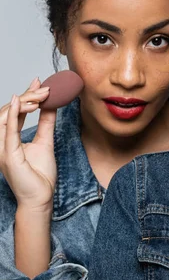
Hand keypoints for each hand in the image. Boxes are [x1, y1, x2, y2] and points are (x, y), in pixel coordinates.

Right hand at [0, 78, 56, 211]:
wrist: (40, 198)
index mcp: (8, 139)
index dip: (26, 95)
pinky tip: (19, 101)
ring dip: (23, 102)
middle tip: (44, 86)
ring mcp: (2, 148)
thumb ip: (46, 123)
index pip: (14, 112)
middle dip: (27, 96)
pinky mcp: (8, 155)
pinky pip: (8, 132)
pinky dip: (12, 115)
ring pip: (6, 117)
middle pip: (9, 111)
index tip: (39, 81)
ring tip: (40, 93)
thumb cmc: (40, 175)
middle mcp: (1, 142)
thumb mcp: (46, 142)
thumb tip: (52, 105)